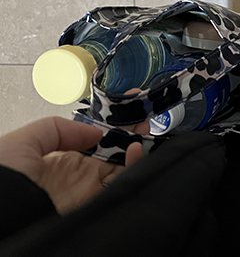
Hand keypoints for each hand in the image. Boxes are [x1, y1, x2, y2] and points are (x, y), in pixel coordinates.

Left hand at [0, 117, 146, 213]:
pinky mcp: (96, 203)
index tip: (124, 110)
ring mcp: (88, 191)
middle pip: (113, 153)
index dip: (110, 125)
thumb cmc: (2, 179)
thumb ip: (57, 129)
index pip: (93, 142)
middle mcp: (77, 177)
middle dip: (130, 133)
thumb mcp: (23, 142)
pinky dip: (134, 166)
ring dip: (137, 147)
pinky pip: (122, 184)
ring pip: (123, 167)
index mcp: (61, 161)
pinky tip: (135, 150)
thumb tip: (96, 132)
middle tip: (142, 116)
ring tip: (142, 130)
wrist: (2, 214)